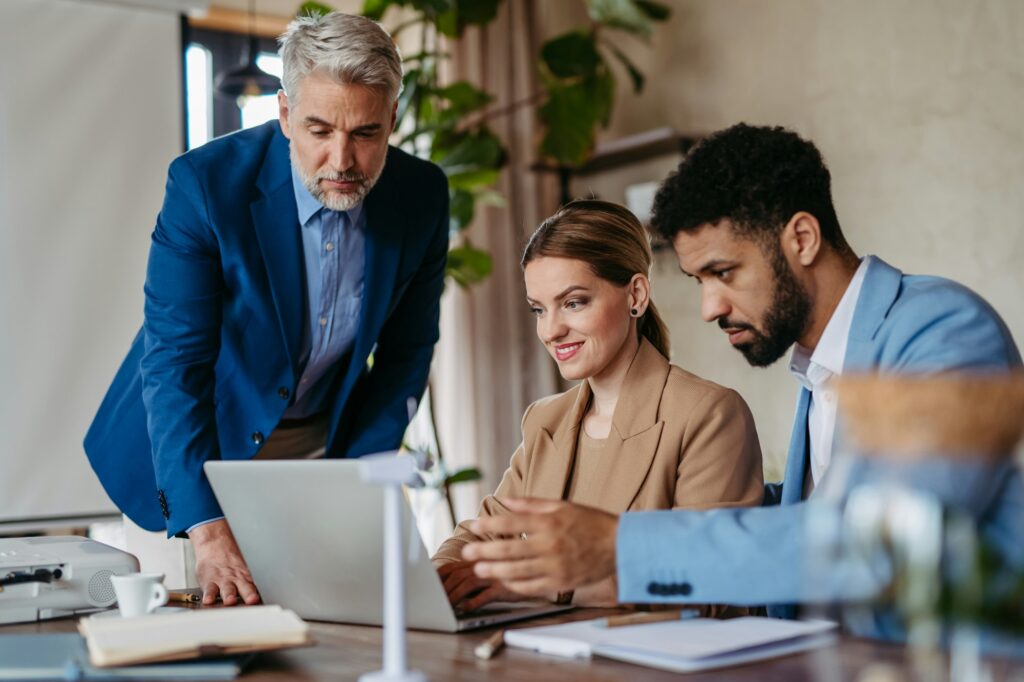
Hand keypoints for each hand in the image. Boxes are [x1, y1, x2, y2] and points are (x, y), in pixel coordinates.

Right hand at [189, 519, 260, 605]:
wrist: (215, 546)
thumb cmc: (230, 563)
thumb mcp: (244, 571)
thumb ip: (252, 584)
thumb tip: (265, 596)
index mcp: (247, 578)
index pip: (257, 588)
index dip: (262, 594)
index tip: (266, 601)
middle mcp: (236, 580)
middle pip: (245, 587)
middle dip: (249, 594)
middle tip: (252, 600)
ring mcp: (223, 581)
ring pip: (227, 589)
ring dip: (229, 595)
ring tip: (230, 600)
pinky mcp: (209, 582)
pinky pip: (209, 589)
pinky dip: (209, 595)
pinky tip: (208, 600)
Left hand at [435, 560, 527, 611]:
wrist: (538, 574)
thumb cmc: (509, 575)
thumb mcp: (489, 571)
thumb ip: (470, 574)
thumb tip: (450, 588)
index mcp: (477, 560)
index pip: (451, 567)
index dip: (437, 577)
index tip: (427, 587)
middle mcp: (484, 565)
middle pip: (457, 575)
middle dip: (443, 589)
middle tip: (434, 601)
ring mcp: (494, 576)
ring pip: (469, 584)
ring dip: (455, 596)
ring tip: (446, 606)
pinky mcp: (504, 588)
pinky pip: (486, 595)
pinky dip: (473, 603)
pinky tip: (466, 609)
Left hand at [461, 498, 618, 596]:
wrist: (619, 545)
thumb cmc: (590, 523)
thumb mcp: (562, 506)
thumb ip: (533, 504)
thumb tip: (508, 501)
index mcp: (549, 523)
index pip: (512, 522)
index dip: (490, 524)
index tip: (474, 525)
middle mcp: (550, 545)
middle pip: (510, 549)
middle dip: (485, 550)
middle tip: (467, 551)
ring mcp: (555, 566)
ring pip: (517, 570)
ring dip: (495, 570)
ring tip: (479, 568)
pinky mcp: (561, 583)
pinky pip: (532, 587)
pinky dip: (515, 584)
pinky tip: (503, 580)